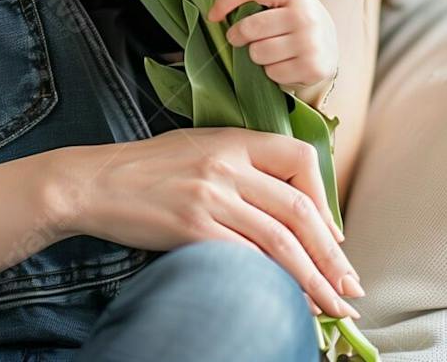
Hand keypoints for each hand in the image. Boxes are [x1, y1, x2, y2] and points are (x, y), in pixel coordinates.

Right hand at [51, 128, 361, 320]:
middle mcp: (225, 164)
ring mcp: (209, 195)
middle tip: (351, 287)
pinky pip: (247, 260)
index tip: (333, 233)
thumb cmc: (145, 169)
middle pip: (299, 209)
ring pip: (281, 240)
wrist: (94, 182)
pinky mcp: (191, 227)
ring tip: (336, 308)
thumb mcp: (196, 147)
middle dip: (333, 255)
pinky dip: (276, 285)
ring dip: (317, 280)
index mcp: (230, 139)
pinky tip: (290, 303)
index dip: (325, 198)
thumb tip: (288, 205)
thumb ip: (239, 164)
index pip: (299, 158)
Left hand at [207, 0, 338, 90]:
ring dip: (258, 56)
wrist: (330, 47)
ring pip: (258, 53)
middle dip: (239, 36)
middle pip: (249, 27)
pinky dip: (272, 72)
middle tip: (244, 39)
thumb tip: (214, 12)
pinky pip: (272, 73)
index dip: (224, 0)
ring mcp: (311, 41)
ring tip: (273, 50)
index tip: (213, 15)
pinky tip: (286, 62)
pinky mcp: (313, 67)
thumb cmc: (294, 20)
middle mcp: (305, 13)